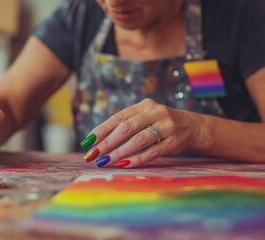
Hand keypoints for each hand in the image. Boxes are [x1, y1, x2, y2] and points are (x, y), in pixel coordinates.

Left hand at [81, 98, 207, 167]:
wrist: (193, 127)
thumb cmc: (160, 123)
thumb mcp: (145, 116)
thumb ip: (126, 123)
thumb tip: (97, 139)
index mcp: (143, 106)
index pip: (117, 117)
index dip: (101, 130)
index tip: (87, 141)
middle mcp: (155, 113)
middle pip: (126, 128)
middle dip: (106, 142)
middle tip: (93, 154)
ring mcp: (165, 127)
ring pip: (138, 140)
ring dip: (118, 152)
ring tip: (104, 162)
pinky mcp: (173, 142)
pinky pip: (152, 152)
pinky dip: (136, 159)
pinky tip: (122, 164)